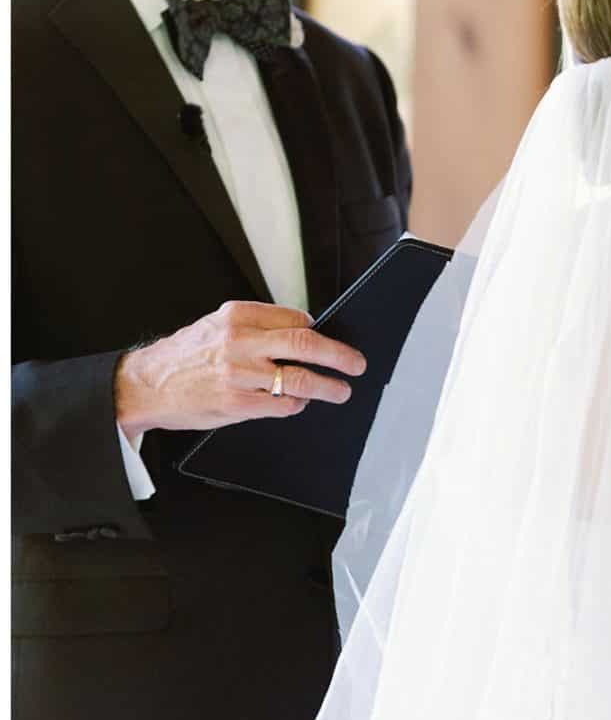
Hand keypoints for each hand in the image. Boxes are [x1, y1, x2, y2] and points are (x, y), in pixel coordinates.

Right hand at [114, 301, 367, 438]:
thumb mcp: (218, 324)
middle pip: (305, 344)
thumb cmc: (185, 354)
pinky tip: (301, 404)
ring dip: (326, 386)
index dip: (318, 331)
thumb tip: (302, 330)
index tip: (329, 339)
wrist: (145, 385)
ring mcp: (240, 375)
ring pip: (298, 379)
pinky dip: (296, 405)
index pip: (295, 319)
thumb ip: (256, 325)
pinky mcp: (236, 404)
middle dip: (338, 355)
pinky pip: (280, 405)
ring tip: (341, 390)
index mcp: (238, 315)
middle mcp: (241, 341)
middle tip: (356, 363)